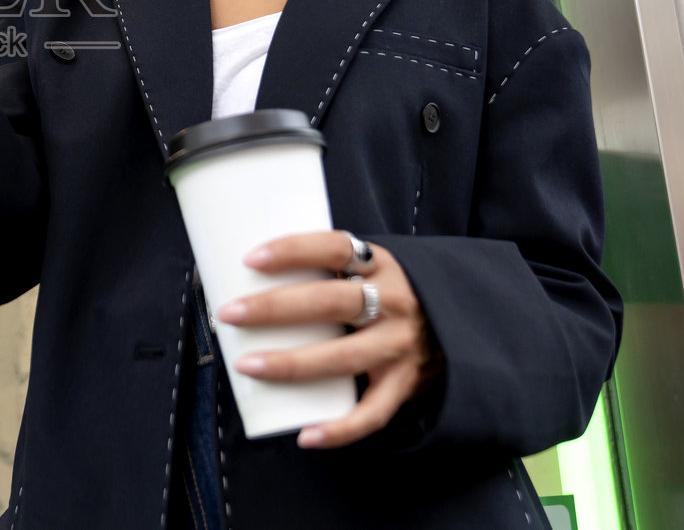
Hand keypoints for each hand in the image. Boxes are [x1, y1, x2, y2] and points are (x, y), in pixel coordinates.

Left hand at [215, 231, 437, 448]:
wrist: (455, 329)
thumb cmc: (385, 295)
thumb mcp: (369, 269)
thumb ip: (326, 270)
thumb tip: (246, 274)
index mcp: (380, 266)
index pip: (335, 248)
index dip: (293, 251)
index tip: (250, 259)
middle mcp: (394, 303)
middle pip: (331, 303)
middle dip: (275, 308)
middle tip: (229, 314)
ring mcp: (400, 347)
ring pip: (344, 357)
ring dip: (292, 364)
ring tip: (247, 366)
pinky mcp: (404, 386)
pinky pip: (372, 413)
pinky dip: (339, 429)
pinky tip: (305, 435)